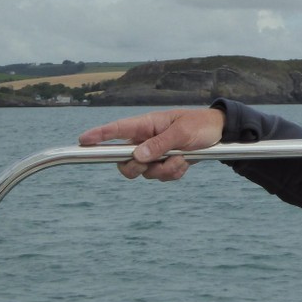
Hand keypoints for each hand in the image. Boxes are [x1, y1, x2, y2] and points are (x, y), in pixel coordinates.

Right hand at [78, 107, 224, 180]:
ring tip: (181, 158)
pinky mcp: (165, 163)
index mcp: (147, 124)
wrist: (220, 133)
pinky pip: (161, 177)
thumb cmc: (200, 124)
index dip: (98, 135)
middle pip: (124, 161)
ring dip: (164, 170)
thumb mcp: (182, 132)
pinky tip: (185, 162)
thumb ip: (159, 144)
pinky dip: (173, 173)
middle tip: (153, 162)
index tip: (82, 141)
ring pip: (144, 172)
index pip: (117, 130)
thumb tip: (136, 156)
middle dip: (136, 167)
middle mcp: (146, 139)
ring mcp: (155, 152)